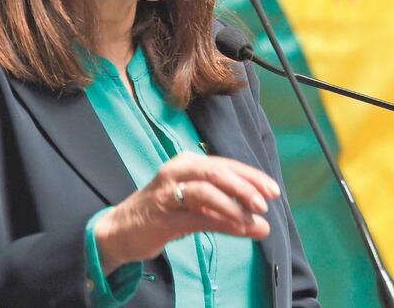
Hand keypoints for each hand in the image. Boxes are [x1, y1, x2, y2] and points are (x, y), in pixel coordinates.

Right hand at [93, 154, 280, 274]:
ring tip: (253, 217)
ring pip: (206, 189)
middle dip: (245, 185)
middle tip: (266, 201)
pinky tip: (236, 226)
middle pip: (218, 171)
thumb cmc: (164, 214)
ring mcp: (168, 190)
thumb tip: (263, 225)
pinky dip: (218, 219)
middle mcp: (179, 169)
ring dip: (233, 203)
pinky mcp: (161, 213)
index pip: (226, 165)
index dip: (252, 176)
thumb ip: (229, 215)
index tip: (273, 190)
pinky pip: (194, 213)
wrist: (120, 230)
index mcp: (190, 163)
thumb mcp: (199, 211)